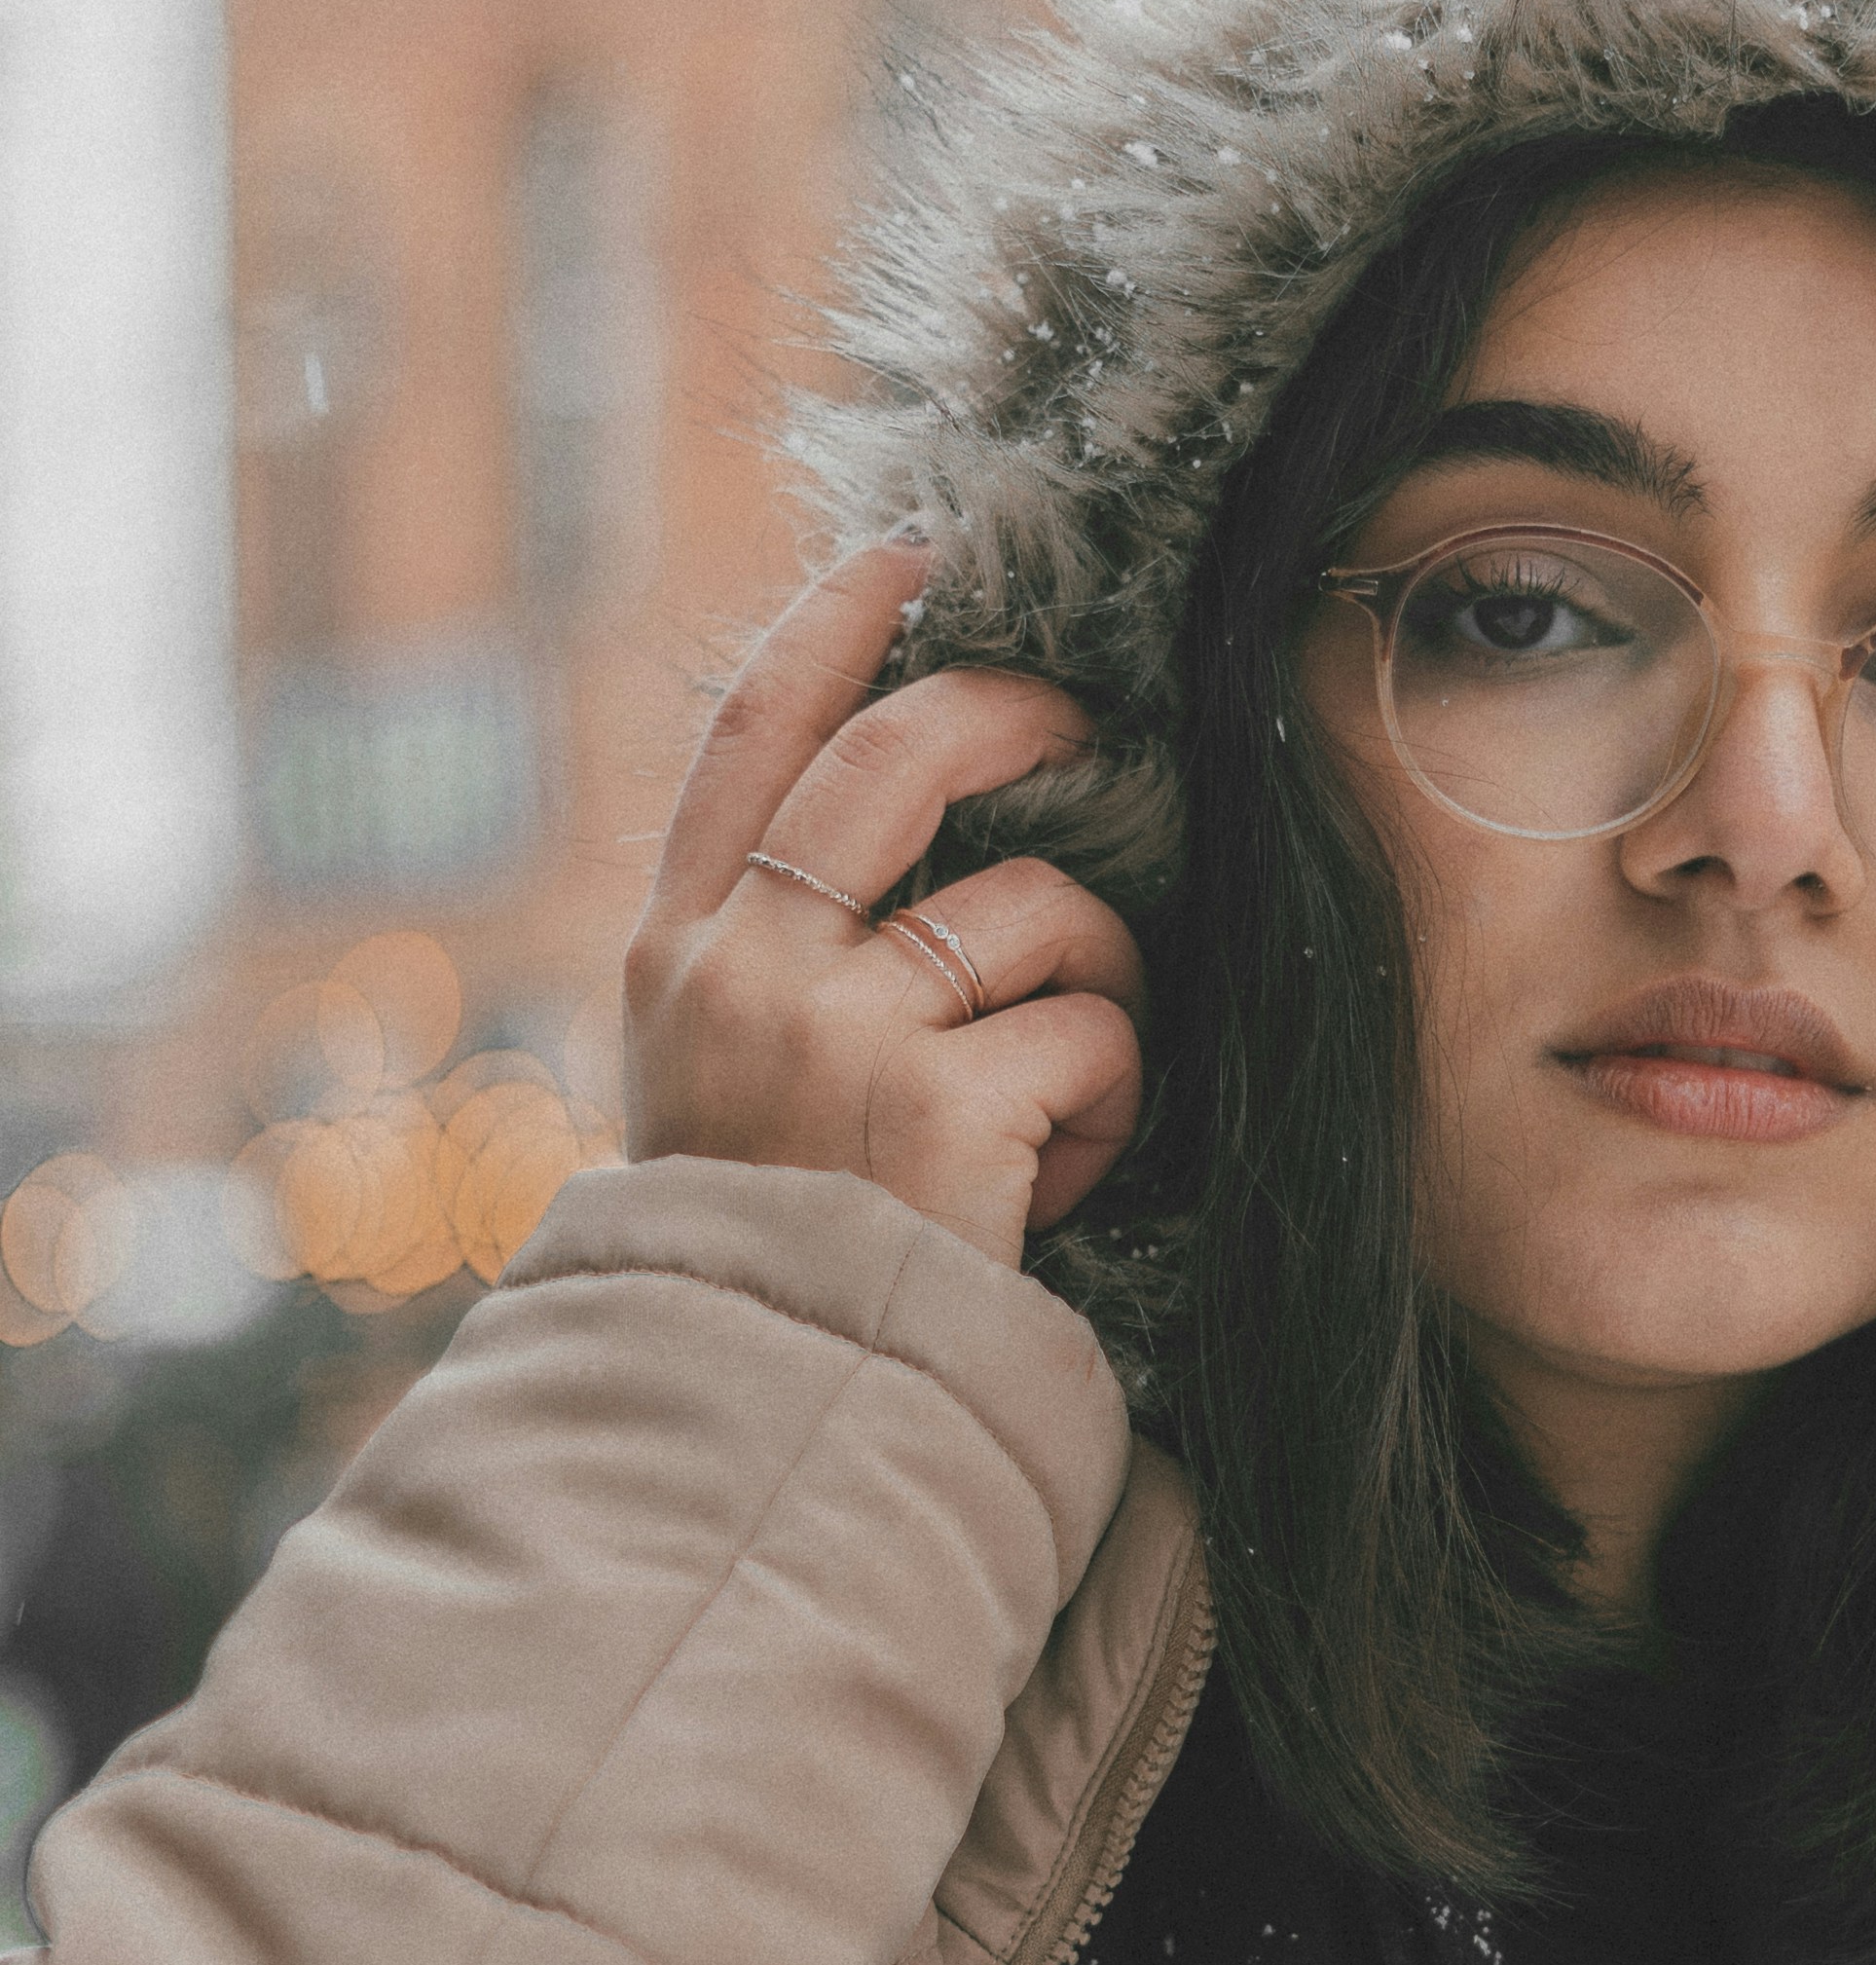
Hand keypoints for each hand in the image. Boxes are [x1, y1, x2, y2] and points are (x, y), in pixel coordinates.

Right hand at [623, 546, 1146, 1270]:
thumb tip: (879, 838)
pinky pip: (1092, 1035)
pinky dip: (1109, 1105)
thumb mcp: (707, 1083)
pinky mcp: (940, 1105)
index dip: (830, 624)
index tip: (906, 557)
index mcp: (677, 949)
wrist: (759, 1408)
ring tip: (1068, 1090)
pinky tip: (1061, 1180)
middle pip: (902, 756)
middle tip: (1082, 725)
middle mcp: (744, 967)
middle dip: (1013, 713)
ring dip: (1096, 979)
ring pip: (1038, 910)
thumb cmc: (764, 1250)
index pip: (749, 736)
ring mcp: (838, 1031)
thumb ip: (764, 961)